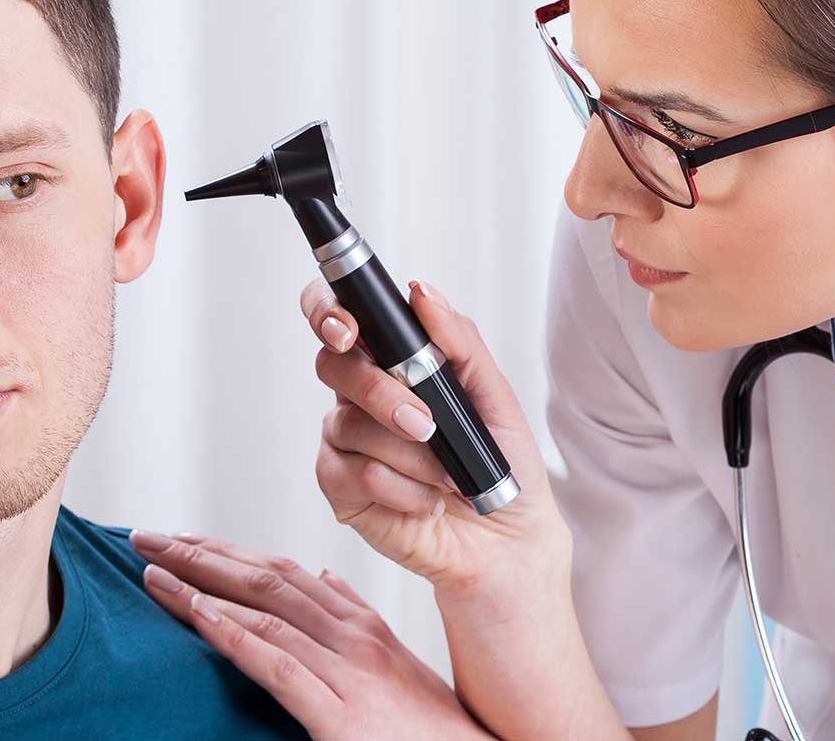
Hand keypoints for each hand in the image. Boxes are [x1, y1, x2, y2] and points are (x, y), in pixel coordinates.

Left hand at [130, 530, 497, 740]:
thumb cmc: (433, 729)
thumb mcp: (396, 664)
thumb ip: (357, 619)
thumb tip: (324, 577)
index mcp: (362, 625)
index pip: (283, 573)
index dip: (228, 551)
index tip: (182, 537)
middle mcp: (353, 637)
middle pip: (265, 581)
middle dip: (200, 556)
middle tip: (146, 537)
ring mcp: (348, 672)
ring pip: (264, 613)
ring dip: (201, 587)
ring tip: (153, 570)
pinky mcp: (340, 715)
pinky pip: (278, 666)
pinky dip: (234, 635)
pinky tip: (198, 614)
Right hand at [300, 278, 570, 600]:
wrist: (507, 541)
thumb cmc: (501, 464)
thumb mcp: (495, 395)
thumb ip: (459, 340)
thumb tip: (421, 293)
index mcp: (392, 363)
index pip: (338, 317)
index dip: (327, 312)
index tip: (349, 329)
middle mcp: (360, 397)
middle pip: (334, 366)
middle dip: (380, 392)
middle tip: (426, 424)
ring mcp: (346, 442)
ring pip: (349, 425)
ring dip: (410, 454)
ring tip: (449, 476)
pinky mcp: (341, 488)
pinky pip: (354, 474)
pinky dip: (401, 489)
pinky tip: (428, 500)